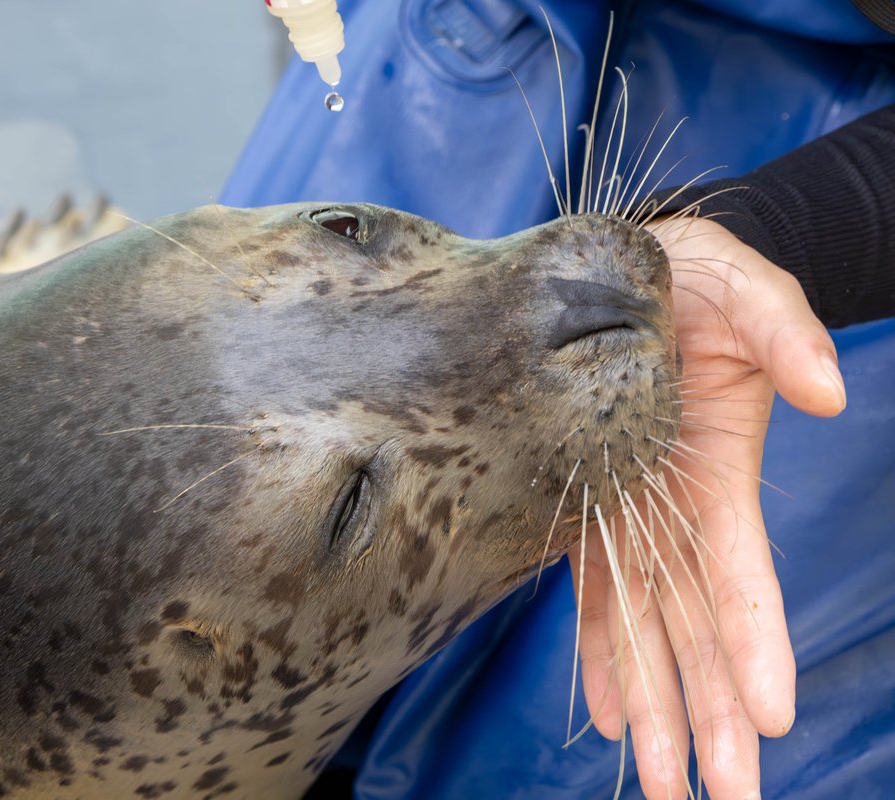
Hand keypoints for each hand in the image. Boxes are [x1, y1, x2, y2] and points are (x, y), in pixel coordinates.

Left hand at [566, 216, 846, 797]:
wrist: (639, 274)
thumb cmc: (695, 277)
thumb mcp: (746, 287)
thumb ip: (785, 330)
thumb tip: (826, 392)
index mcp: (717, 473)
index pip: (738, 574)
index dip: (753, 641)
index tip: (770, 715)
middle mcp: (674, 510)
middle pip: (693, 626)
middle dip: (711, 710)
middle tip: (719, 795)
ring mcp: (630, 514)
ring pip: (645, 626)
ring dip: (659, 704)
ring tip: (665, 782)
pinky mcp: (585, 503)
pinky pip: (590, 591)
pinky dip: (600, 653)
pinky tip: (612, 713)